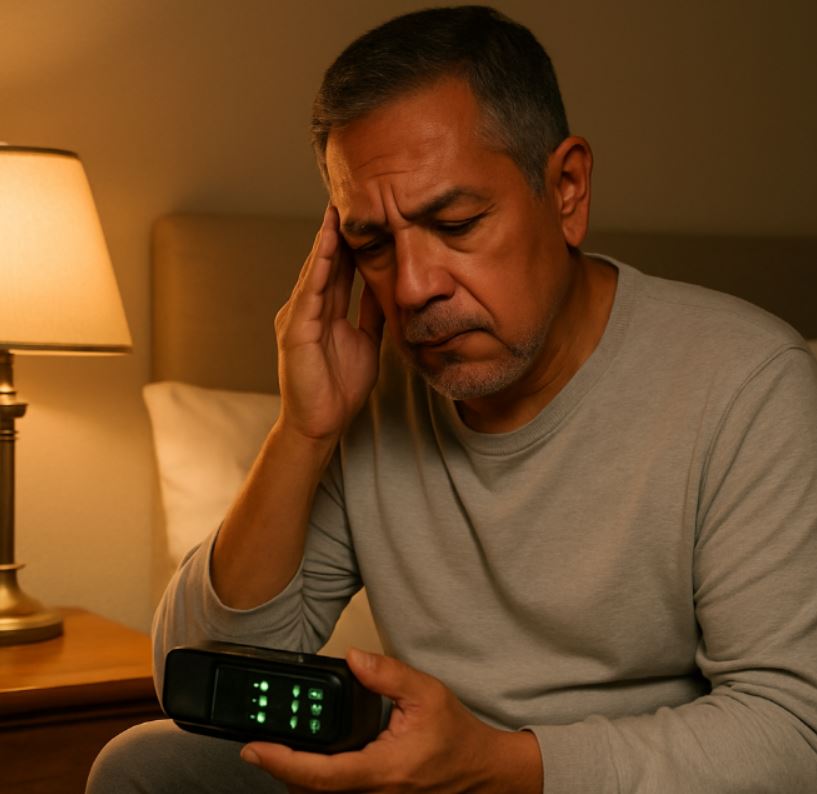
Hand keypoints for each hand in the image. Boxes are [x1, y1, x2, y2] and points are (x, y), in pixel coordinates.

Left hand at [240, 649, 542, 792]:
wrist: (479, 770)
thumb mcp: (427, 693)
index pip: (322, 773)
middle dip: (280, 768)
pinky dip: (313, 780)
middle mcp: (375, 792)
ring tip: (278, 748)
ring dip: (295, 776)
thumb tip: (354, 658)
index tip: (254, 748)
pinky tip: (308, 761)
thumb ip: (388, 674)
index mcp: (384, 768)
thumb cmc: (457, 736)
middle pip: (310, 791)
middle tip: (259, 742)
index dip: (282, 762)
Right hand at [275, 205, 384, 442]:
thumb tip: (386, 284)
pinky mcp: (295, 331)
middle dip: (336, 231)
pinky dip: (319, 268)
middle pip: (325, 262)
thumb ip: (371, 313)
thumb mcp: (367, 341)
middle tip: (348, 197)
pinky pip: (309, 293)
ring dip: (326, 241)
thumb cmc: (340, 387)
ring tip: (337, 210)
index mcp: (324, 311)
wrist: (322, 423)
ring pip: (316, 271)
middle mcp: (308, 308)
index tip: (366, 214)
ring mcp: (298, 318)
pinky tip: (328, 245)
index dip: (351, 241)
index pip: (340, 268)